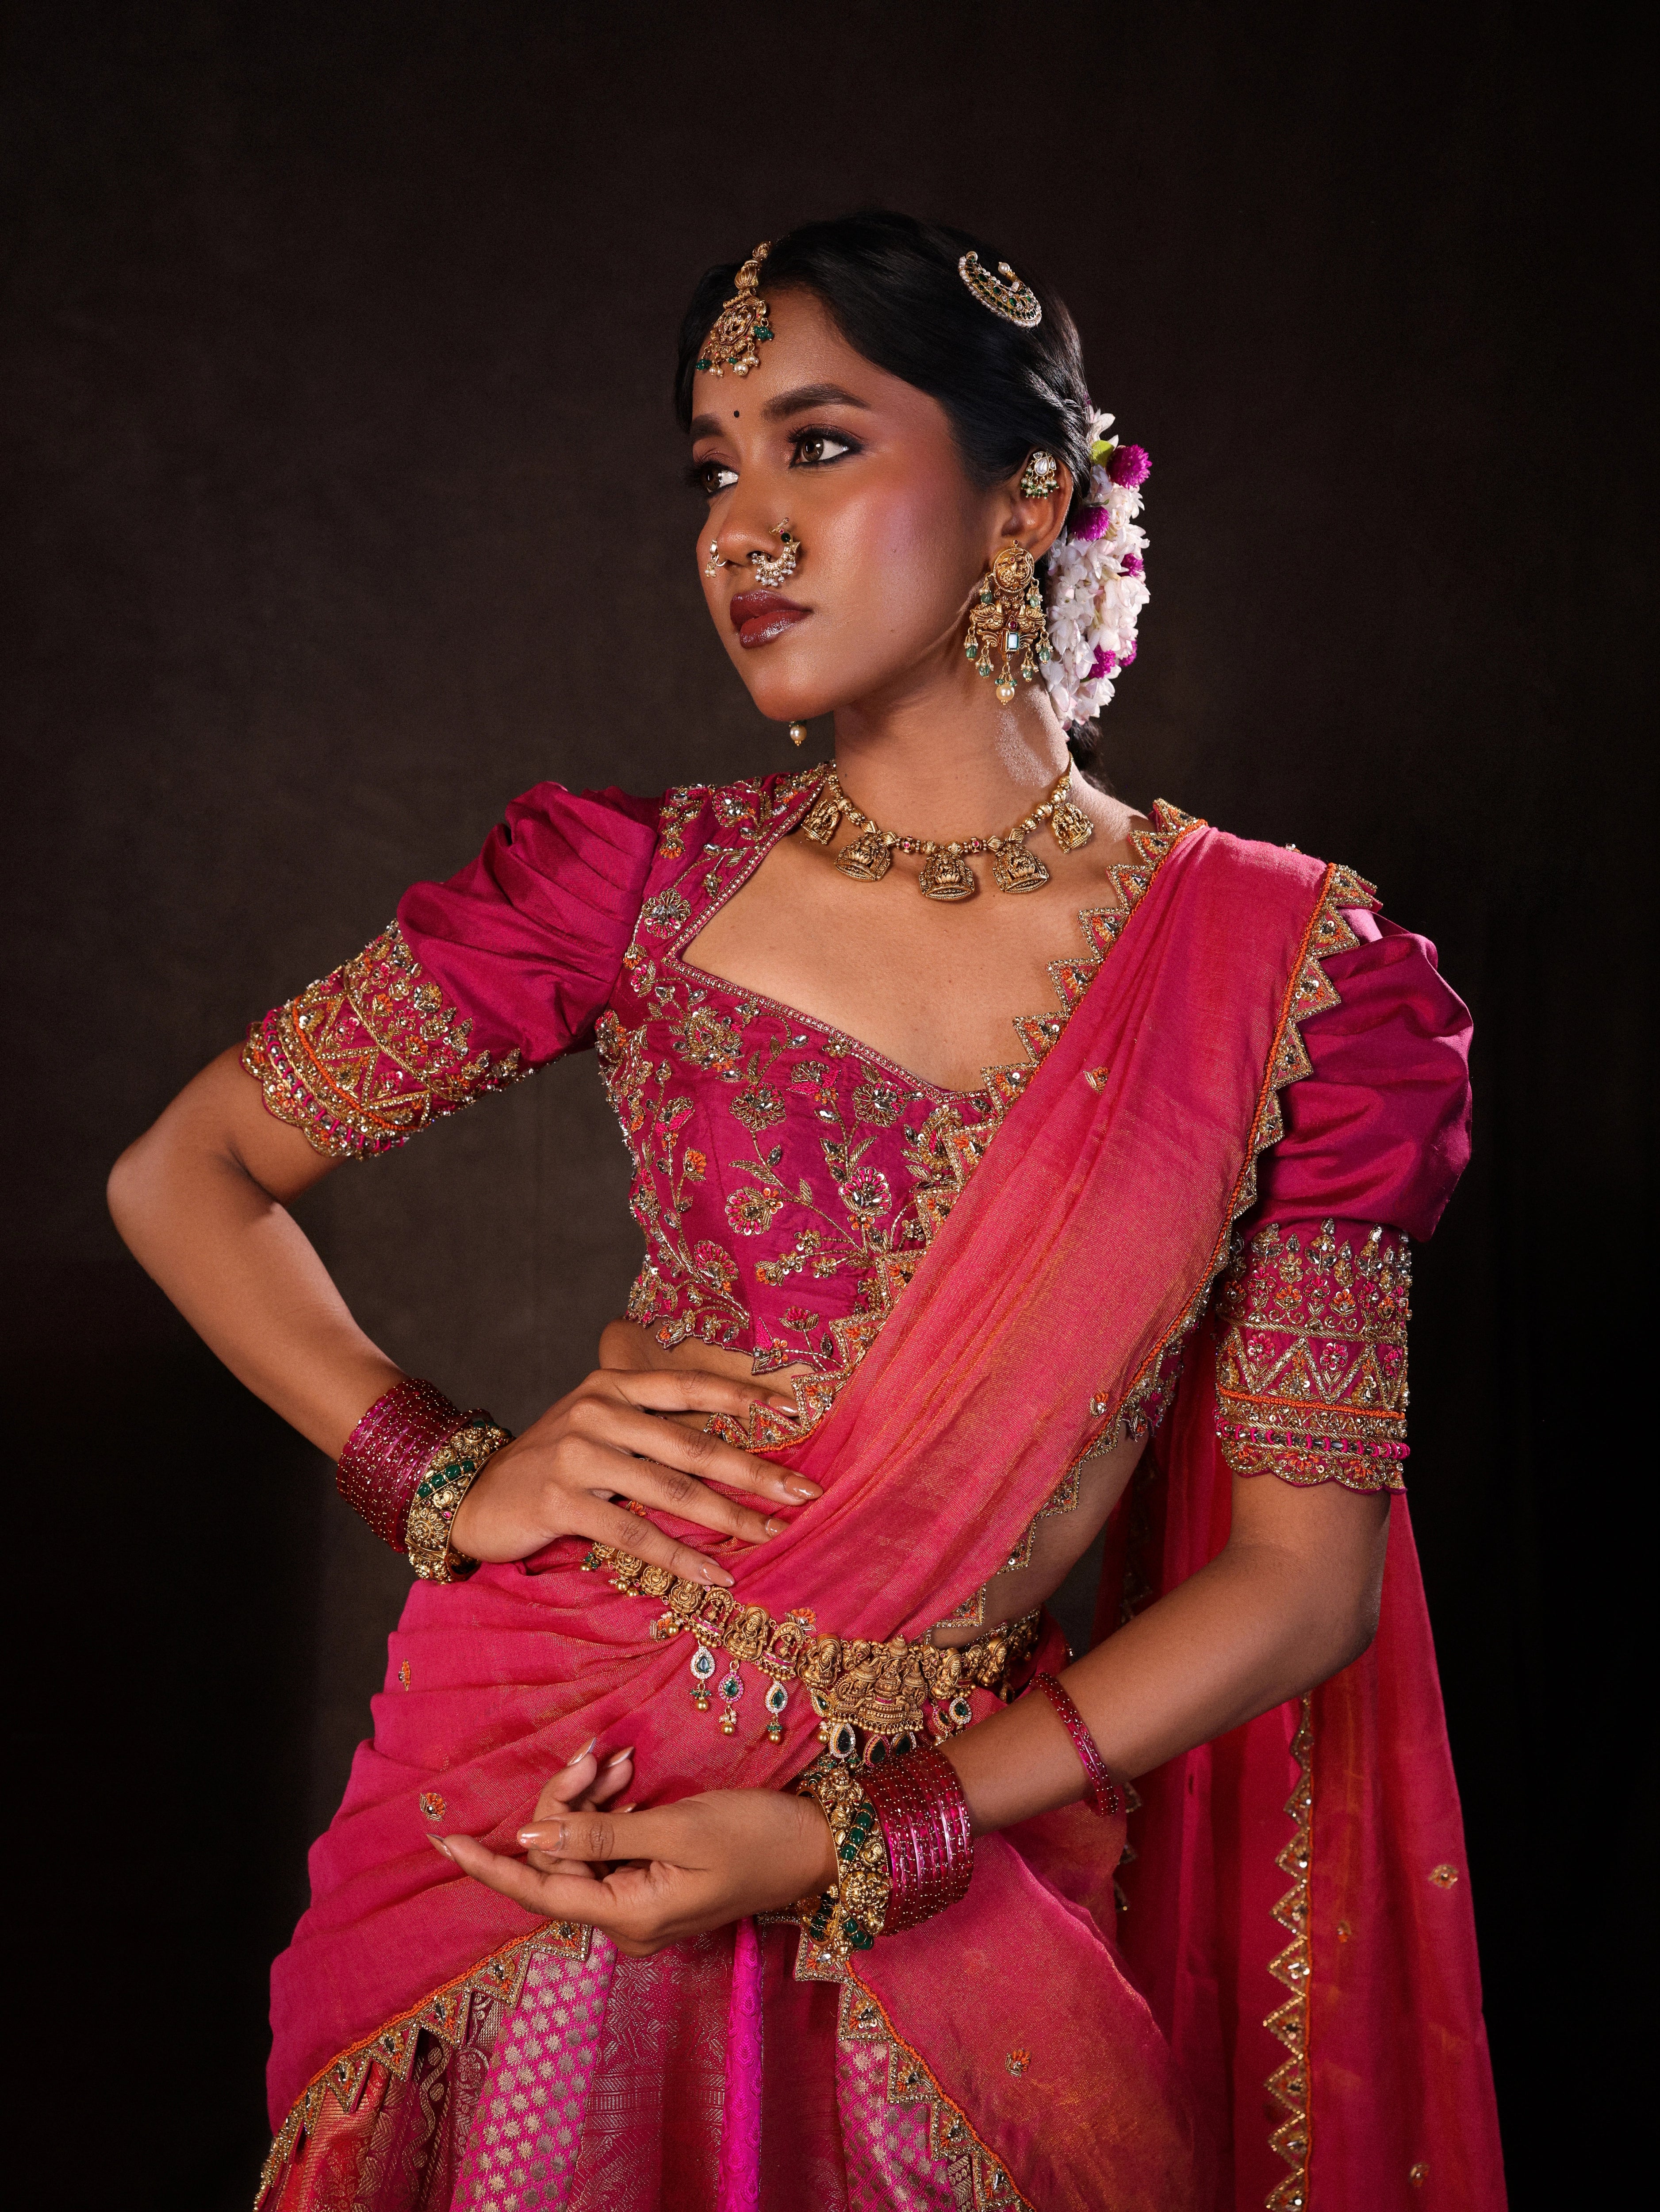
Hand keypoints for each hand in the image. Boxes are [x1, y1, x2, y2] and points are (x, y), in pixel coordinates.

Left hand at [437, 1787, 839, 1956]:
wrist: (814, 1848)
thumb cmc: (754, 1836)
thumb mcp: (677, 1827)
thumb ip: (600, 1832)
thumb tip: (531, 1834)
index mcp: (628, 1916)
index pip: (538, 1892)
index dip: (489, 1865)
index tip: (444, 1842)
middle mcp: (625, 1921)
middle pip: (560, 1859)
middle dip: (563, 1801)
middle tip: (594, 1753)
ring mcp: (639, 1905)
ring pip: (582, 1847)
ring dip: (589, 1798)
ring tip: (614, 1758)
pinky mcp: (654, 1883)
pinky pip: (608, 1846)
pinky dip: (609, 1808)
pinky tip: (622, 1775)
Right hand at [447, 1366, 819, 1575]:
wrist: (474, 1492)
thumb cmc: (552, 1462)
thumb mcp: (599, 1426)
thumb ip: (651, 1427)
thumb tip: (728, 1449)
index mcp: (614, 1383)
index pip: (690, 1384)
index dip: (744, 1398)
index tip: (797, 1414)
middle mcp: (599, 1410)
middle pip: (695, 1444)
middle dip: (756, 1471)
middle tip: (806, 1492)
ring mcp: (579, 1453)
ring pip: (672, 1491)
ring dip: (730, 1518)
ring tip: (773, 1536)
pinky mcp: (563, 1500)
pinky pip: (636, 1533)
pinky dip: (680, 1557)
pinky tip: (715, 1574)